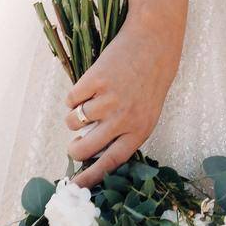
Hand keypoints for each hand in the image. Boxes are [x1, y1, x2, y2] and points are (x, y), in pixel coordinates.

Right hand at [63, 16, 183, 188]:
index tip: (75, 186)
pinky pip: (71, 99)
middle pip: (84, 147)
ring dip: (75, 116)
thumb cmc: (152, 77)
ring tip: (90, 102)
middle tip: (74, 144)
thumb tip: (92, 151)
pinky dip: (75, 95)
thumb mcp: (147, 110)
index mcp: (140, 129)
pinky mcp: (95, 80)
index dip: (91, 177)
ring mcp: (108, 99)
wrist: (154, 39)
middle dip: (74, 149)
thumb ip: (125, 131)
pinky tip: (90, 85)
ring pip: (74, 121)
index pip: (111, 162)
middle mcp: (123, 118)